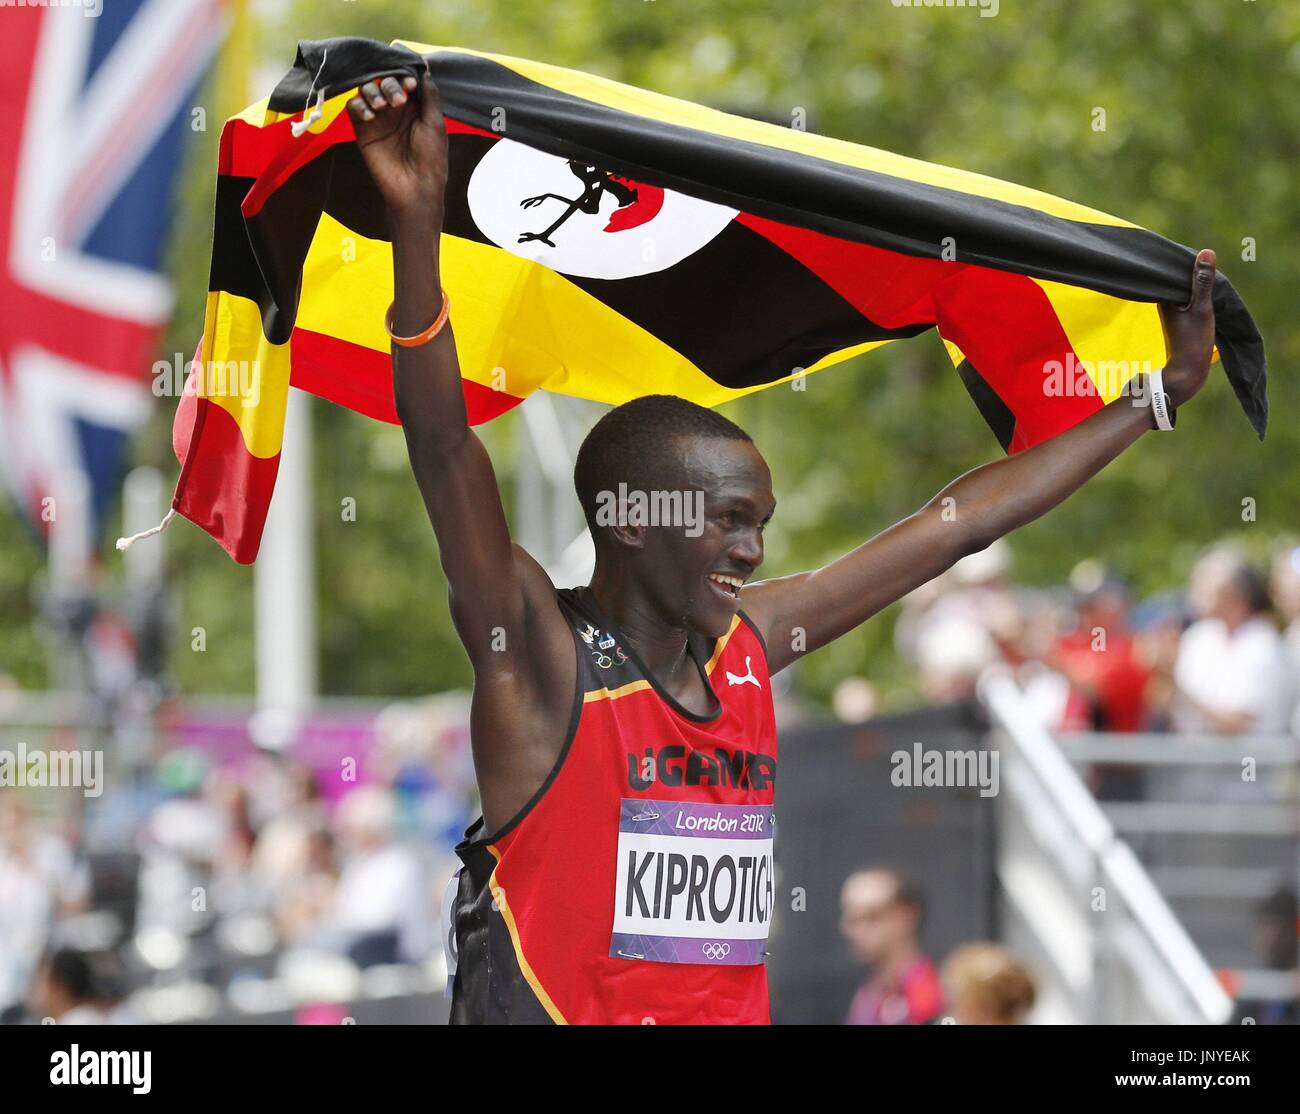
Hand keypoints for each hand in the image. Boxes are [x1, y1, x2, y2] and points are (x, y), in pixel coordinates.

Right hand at [347, 72, 447, 219]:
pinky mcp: (362, 130)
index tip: (410, 84)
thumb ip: (429, 96)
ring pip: (366, 89)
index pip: (403, 78)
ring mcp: (378, 118)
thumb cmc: (431, 159)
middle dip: (389, 84)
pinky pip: (353, 107)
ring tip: (382, 107)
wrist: (414, 189)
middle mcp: (395, 109)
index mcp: (415, 106)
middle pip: (384, 80)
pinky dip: (358, 105)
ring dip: (372, 91)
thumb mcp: (435, 124)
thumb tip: (424, 69)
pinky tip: (369, 116)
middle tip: (398, 101)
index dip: (404, 75)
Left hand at [1158, 248, 1216, 407]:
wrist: (1187, 372)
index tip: (1188, 250)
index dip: (1177, 259)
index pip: (1166, 270)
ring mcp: (1170, 311)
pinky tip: (1201, 290)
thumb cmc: (1192, 341)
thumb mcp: (1201, 308)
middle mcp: (1163, 303)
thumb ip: (1202, 282)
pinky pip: (1184, 297)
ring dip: (1188, 280)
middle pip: (1171, 278)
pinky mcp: (1178, 318)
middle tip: (1198, 257)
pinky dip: (1192, 291)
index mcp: (1163, 298)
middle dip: (1183, 268)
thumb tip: (1205, 252)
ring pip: (1178, 288)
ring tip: (1202, 271)